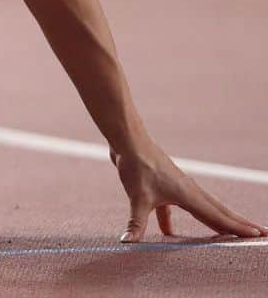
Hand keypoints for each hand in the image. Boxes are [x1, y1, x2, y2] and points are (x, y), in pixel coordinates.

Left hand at [111, 140, 267, 242]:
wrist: (128, 139)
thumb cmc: (137, 165)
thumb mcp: (137, 198)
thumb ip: (136, 222)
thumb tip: (128, 242)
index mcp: (188, 195)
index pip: (217, 217)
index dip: (236, 228)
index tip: (257, 235)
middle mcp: (188, 190)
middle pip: (218, 211)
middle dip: (238, 223)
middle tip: (260, 233)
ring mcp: (177, 186)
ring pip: (201, 208)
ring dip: (215, 221)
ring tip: (227, 233)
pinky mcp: (164, 184)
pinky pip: (176, 206)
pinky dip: (175, 219)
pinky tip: (167, 232)